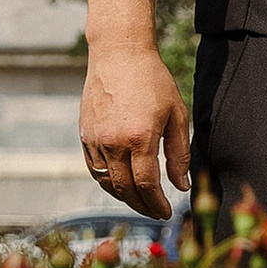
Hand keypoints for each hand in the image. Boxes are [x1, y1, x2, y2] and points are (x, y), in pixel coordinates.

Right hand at [80, 0, 190, 216]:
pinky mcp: (84, 135)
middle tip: (154, 213)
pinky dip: (107, 181)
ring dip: (124, 197)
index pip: (147, 185)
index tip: (167, 212)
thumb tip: (181, 185)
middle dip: (142, 207)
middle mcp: (113, 142)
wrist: (118, 54)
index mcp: (139, 137)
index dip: (157, 204)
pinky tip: (121, 183)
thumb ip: (179, 153)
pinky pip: (94, 169)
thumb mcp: (176, 114)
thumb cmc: (153, 81)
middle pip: (125, 189)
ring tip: (141, 201)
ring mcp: (95, 139)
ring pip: (107, 182)